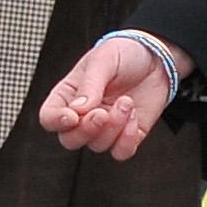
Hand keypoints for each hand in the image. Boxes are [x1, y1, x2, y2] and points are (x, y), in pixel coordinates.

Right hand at [38, 32, 188, 159]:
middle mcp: (83, 115)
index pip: (49, 117)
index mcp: (68, 95)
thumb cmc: (124, 54)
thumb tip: (78, 110)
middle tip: (102, 112)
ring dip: (113, 128)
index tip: (72, 116)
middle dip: (86, 130)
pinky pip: (121, 152)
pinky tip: (134, 116)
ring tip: (126, 101)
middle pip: (70, 140)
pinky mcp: (127, 134)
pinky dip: (127, 140)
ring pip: (97, 145)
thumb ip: (90, 84)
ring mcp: (105, 127)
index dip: (56, 121)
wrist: (157, 58)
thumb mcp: (104, 60)